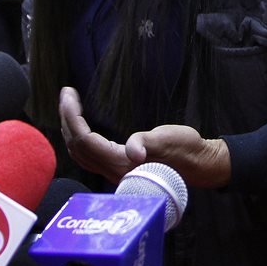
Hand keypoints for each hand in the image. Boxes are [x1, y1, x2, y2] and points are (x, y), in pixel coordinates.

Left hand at [58, 87, 231, 187]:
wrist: (200, 165)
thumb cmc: (185, 150)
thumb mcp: (168, 140)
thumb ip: (147, 143)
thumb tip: (133, 150)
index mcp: (120, 163)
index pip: (85, 140)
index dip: (72, 117)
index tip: (69, 94)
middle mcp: (113, 171)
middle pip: (77, 147)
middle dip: (66, 120)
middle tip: (66, 95)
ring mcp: (115, 171)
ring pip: (81, 153)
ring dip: (70, 129)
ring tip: (69, 107)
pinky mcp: (120, 167)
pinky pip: (89, 155)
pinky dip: (79, 138)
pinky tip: (81, 126)